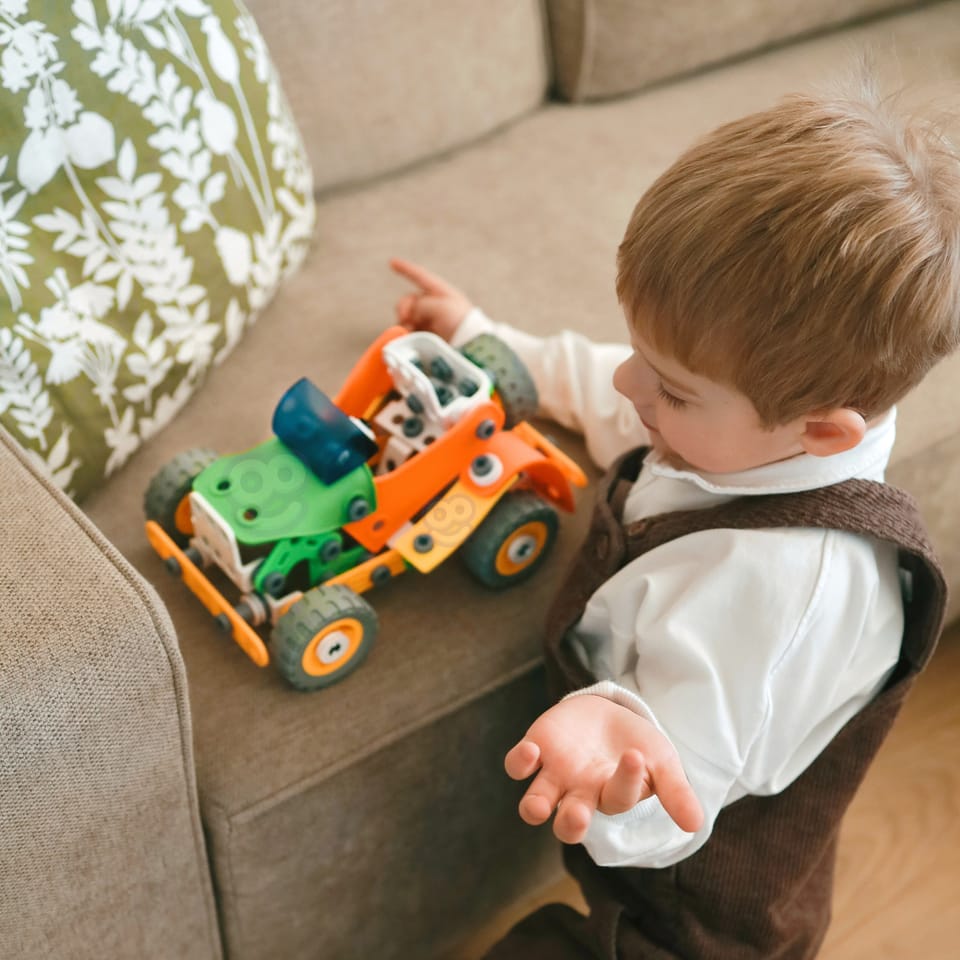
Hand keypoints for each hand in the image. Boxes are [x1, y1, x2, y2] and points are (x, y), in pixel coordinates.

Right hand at [390, 258, 472, 340]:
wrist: (470, 345)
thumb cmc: (460, 322)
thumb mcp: (440, 307)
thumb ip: (421, 305)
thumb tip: (410, 316)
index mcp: (439, 292)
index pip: (420, 276)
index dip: (405, 269)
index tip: (392, 262)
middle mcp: (433, 305)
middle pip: (408, 301)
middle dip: (403, 308)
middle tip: (405, 318)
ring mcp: (430, 321)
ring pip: (407, 317)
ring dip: (404, 323)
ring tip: (409, 331)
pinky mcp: (428, 336)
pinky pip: (410, 331)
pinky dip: (406, 333)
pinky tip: (408, 337)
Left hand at [505, 695, 703, 843]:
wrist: (608, 713)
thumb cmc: (636, 745)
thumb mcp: (661, 761)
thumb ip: (675, 790)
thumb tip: (696, 823)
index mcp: (612, 796)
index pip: (618, 798)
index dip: (626, 781)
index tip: (634, 755)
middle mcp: (579, 793)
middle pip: (569, 823)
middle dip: (571, 823)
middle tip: (578, 815)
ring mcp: (554, 774)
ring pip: (535, 804)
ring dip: (534, 807)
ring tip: (538, 805)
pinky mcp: (535, 750)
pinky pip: (518, 765)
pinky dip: (520, 761)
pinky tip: (531, 751)